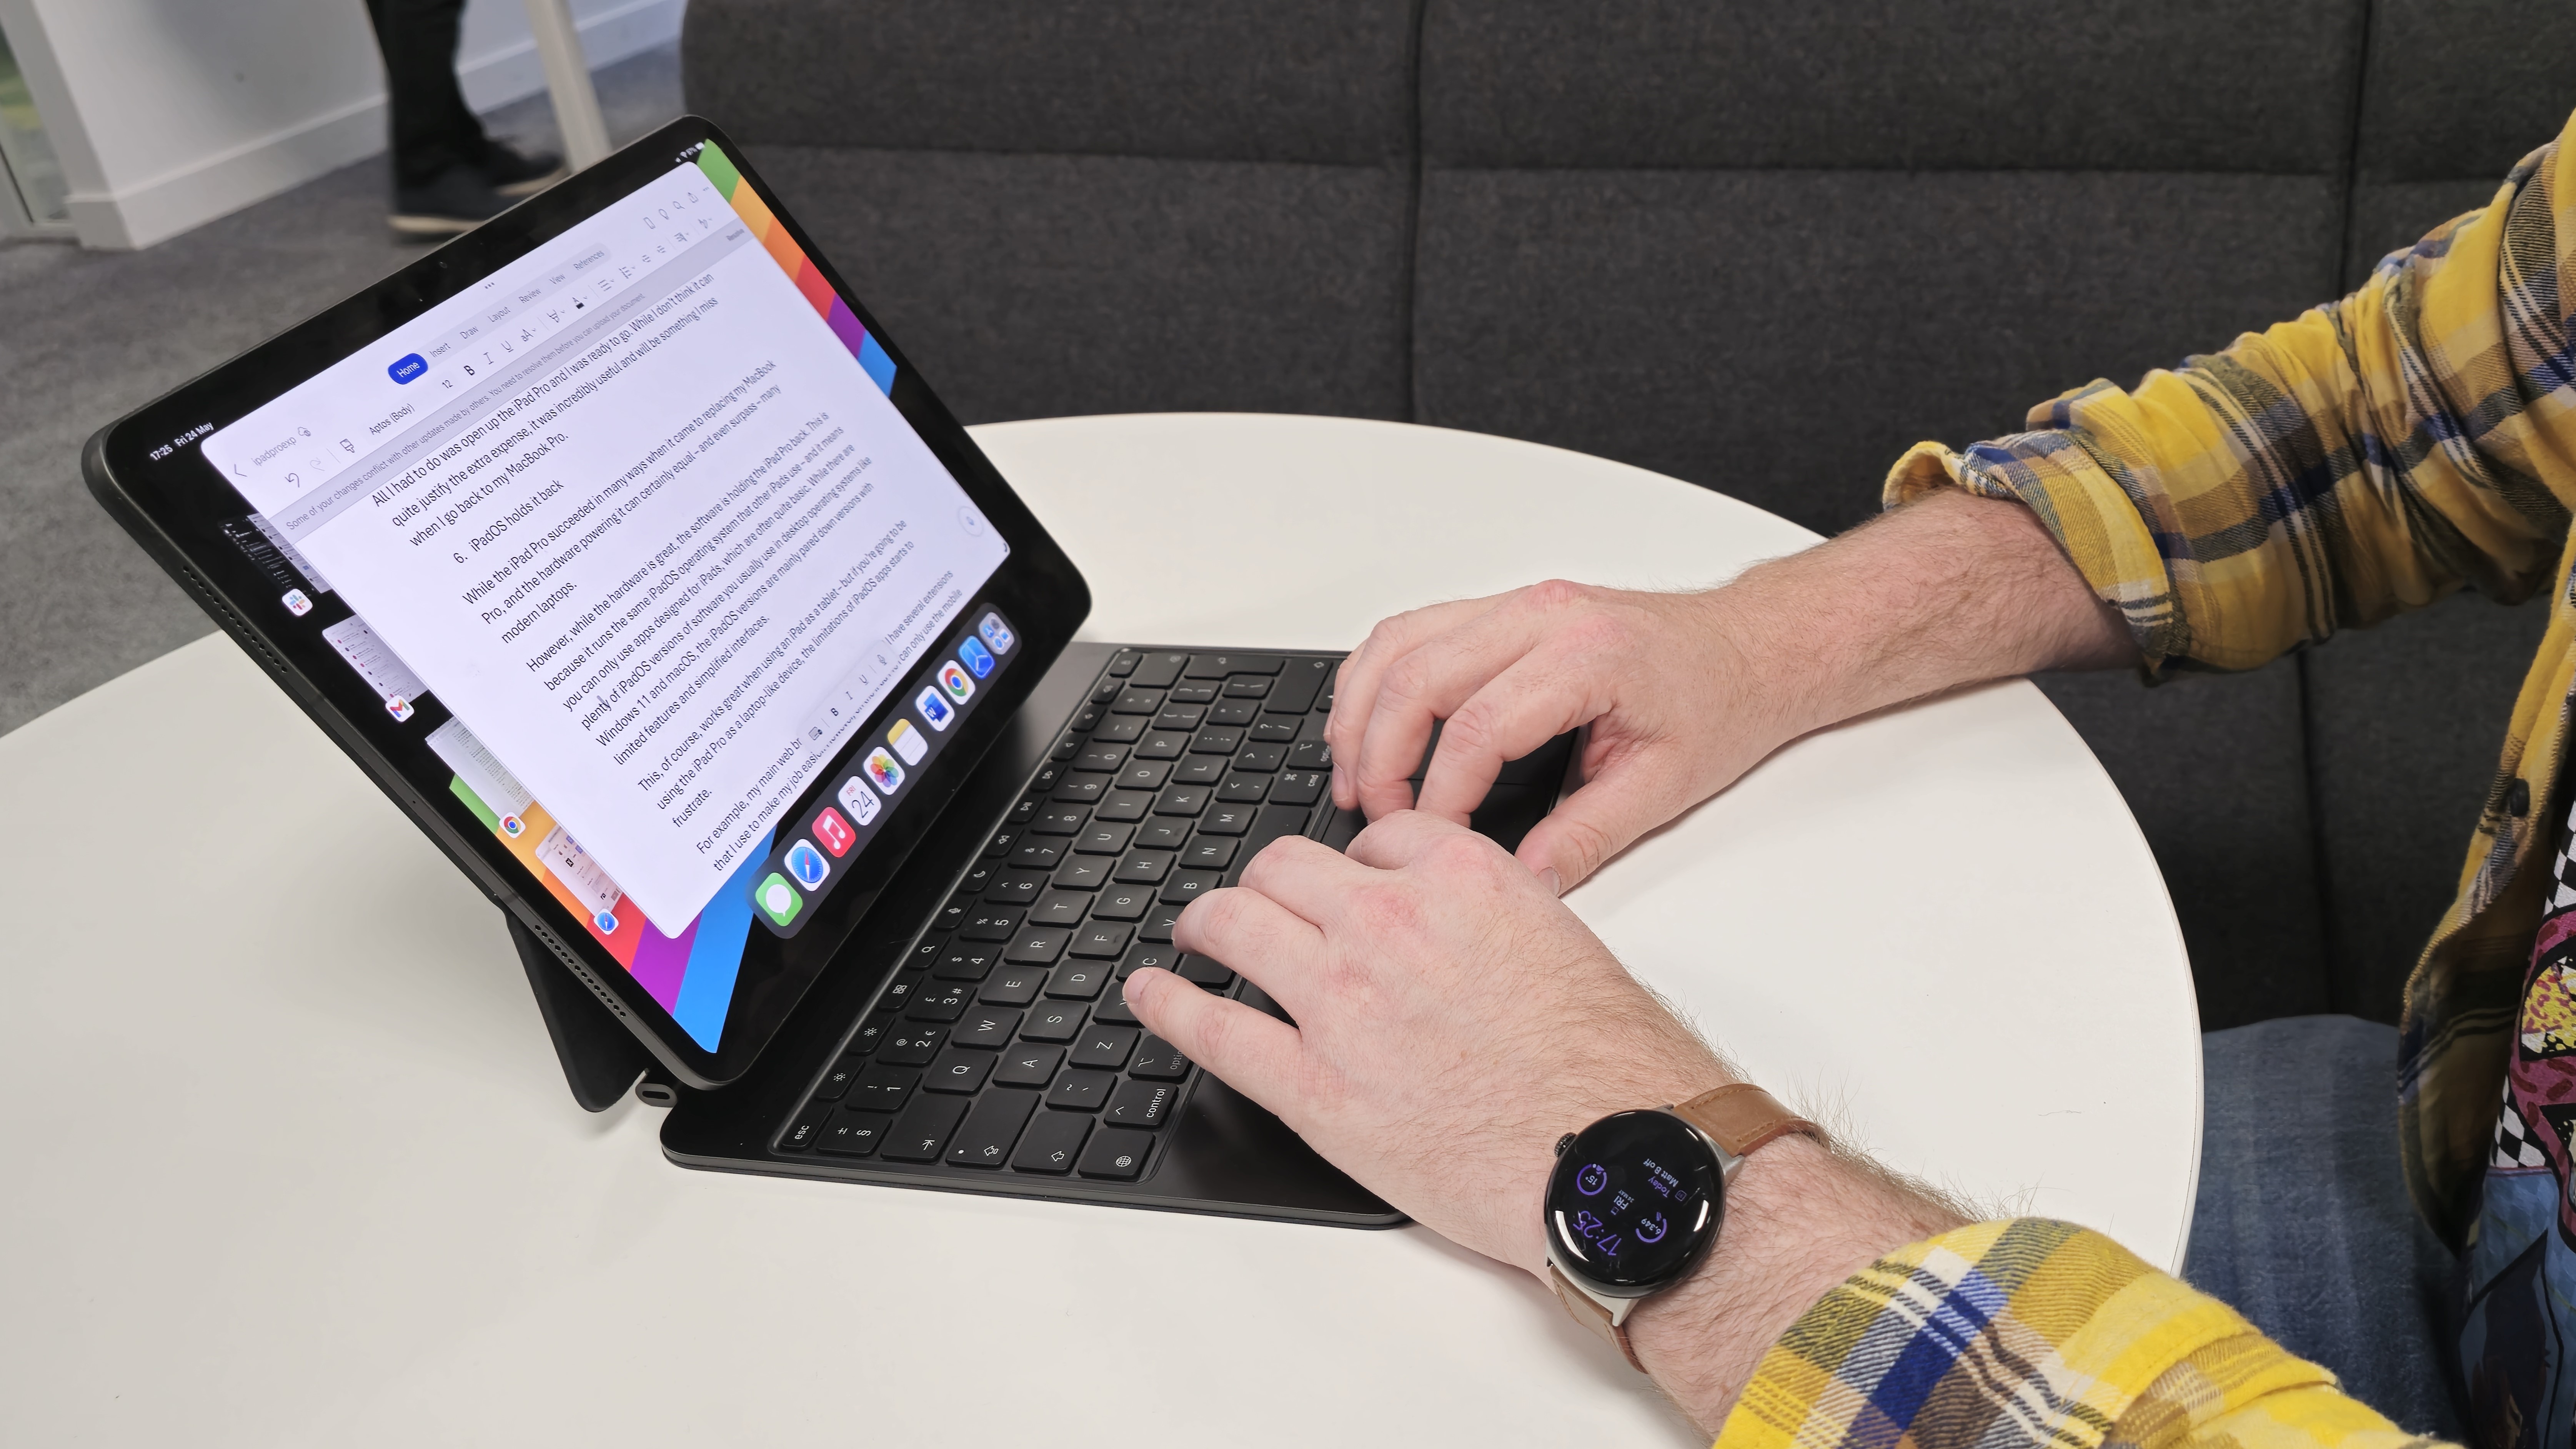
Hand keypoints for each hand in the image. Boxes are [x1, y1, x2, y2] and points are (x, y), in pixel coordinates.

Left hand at [1127, 811, 1963, 1430]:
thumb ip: (1490, 916)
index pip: (1373, 834)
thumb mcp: (1563, 944)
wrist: (1618, 1159)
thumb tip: (1454, 926)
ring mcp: (1344, 1007)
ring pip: (1237, 927)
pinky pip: (1216, 1030)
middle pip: (1286, 869)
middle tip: (1255, 899)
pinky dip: (1168, 1004)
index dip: (1351, 857)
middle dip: (1266, 880)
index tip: (1343, 877)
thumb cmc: (1614, 1067)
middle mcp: (1390, 926)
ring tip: (1194, 933)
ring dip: (1207, 923)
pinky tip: (1148, 992)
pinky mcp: (1317, 1090)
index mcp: (1461, 880)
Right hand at [1325, 580, 1790, 892]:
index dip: (1439, 794)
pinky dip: (1377, 679)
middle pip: (1418, 676)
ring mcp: (1519, 603)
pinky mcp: (1505, 607)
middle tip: (1371, 816)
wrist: (1751, 647)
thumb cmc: (1718, 702)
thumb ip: (1586, 836)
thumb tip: (1522, 880)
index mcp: (1586, 656)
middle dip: (1378, 754)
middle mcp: (1543, 615)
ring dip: (1361, 711)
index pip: (1478, 727)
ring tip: (1353, 776)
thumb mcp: (1664, 786)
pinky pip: (1414, 630)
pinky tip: (1371, 726)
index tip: (1428, 842)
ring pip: (1400, 643)